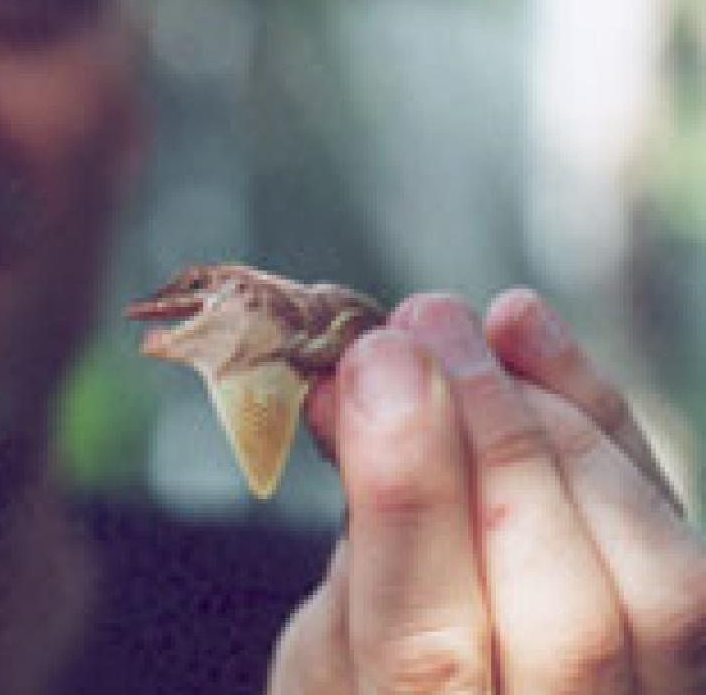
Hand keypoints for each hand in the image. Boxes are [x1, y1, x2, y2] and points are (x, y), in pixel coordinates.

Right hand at [270, 290, 705, 693]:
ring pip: (659, 577)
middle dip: (496, 441)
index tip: (376, 371)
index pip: (432, 647)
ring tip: (468, 332)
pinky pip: (679, 537)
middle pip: (569, 611)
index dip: (411, 499)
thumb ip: (350, 548)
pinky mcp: (693, 657)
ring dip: (559, 424)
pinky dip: (607, 422)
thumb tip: (368, 393)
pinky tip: (529, 338)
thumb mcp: (316, 657)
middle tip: (422, 327)